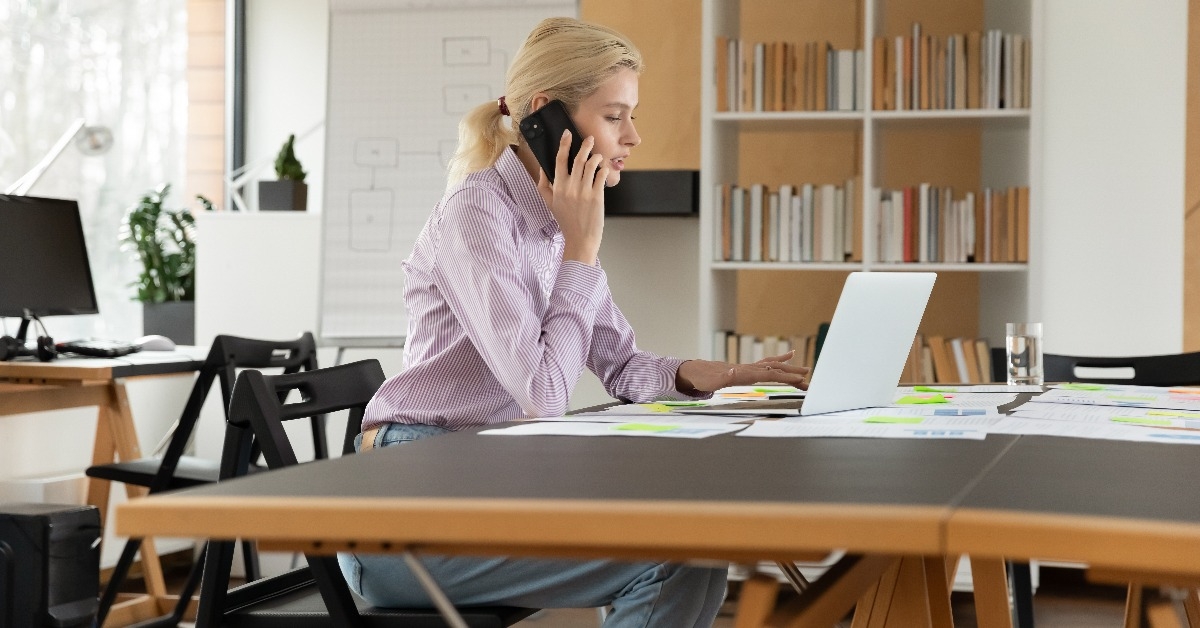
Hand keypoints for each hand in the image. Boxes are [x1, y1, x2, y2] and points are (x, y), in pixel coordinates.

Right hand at [536, 131, 609, 265]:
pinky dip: (603, 169)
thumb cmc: (566, 221)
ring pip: (591, 165)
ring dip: (596, 157)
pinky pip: (601, 176)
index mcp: (558, 187)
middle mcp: (570, 188)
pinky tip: (604, 169)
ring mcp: (584, 192)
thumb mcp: (549, 204)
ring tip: (598, 156)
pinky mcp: (596, 197)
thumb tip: (542, 168)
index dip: (564, 145)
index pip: (559, 160)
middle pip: (578, 159)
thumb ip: (544, 185)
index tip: (567, 134)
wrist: (580, 239)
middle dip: (585, 145)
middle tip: (590, 138)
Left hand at [675, 351, 809, 394]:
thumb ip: (722, 378)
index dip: (785, 377)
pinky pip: (767, 364)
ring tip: (806, 370)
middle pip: (775, 371)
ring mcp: (749, 367)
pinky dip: (780, 360)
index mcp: (744, 373)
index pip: (769, 375)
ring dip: (790, 369)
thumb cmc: (703, 379)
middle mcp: (749, 368)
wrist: (695, 371)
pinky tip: (790, 355)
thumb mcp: (711, 382)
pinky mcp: (747, 369)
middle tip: (810, 382)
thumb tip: (733, 373)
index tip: (800, 380)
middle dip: (793, 376)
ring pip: (774, 367)